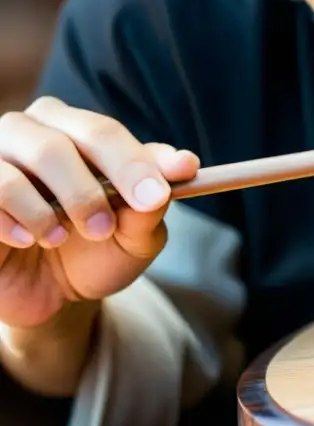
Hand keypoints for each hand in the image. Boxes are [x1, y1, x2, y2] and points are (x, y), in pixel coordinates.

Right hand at [0, 97, 198, 329]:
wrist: (50, 297)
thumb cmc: (96, 252)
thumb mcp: (135, 235)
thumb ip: (153, 202)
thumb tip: (185, 163)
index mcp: (75, 128)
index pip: (104, 132)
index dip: (133, 163)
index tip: (158, 194)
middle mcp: (30, 132)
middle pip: (59, 143)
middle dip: (88, 190)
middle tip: (103, 228)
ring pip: (19, 167)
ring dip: (49, 210)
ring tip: (61, 238)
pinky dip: (15, 220)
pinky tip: (27, 240)